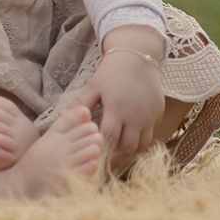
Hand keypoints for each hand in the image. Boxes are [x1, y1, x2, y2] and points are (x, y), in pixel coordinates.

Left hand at [77, 26, 165, 167]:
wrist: (138, 56)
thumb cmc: (112, 71)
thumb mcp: (94, 86)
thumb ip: (80, 105)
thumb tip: (61, 117)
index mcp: (117, 108)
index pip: (109, 139)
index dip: (100, 151)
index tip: (92, 159)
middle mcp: (136, 115)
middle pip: (126, 148)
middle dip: (115, 158)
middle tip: (103, 164)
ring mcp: (150, 116)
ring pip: (141, 145)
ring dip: (129, 153)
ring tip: (116, 156)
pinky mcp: (158, 114)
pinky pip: (150, 135)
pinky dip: (140, 142)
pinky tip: (130, 141)